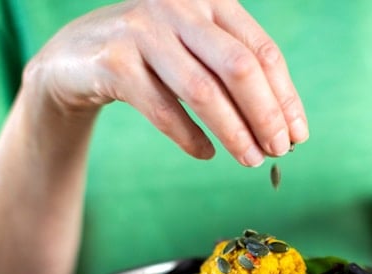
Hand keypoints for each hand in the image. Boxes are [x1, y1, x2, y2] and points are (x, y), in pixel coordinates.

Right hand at [24, 0, 308, 166]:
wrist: (73, 56)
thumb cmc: (150, 56)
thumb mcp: (195, 49)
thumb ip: (234, 74)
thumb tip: (283, 126)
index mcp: (210, 0)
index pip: (262, 51)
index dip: (286, 97)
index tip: (298, 135)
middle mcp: (180, 6)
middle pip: (240, 67)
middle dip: (266, 115)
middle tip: (279, 151)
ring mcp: (144, 31)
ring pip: (203, 91)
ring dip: (234, 132)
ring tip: (251, 160)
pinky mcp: (114, 62)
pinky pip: (162, 109)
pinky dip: (189, 136)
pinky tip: (206, 154)